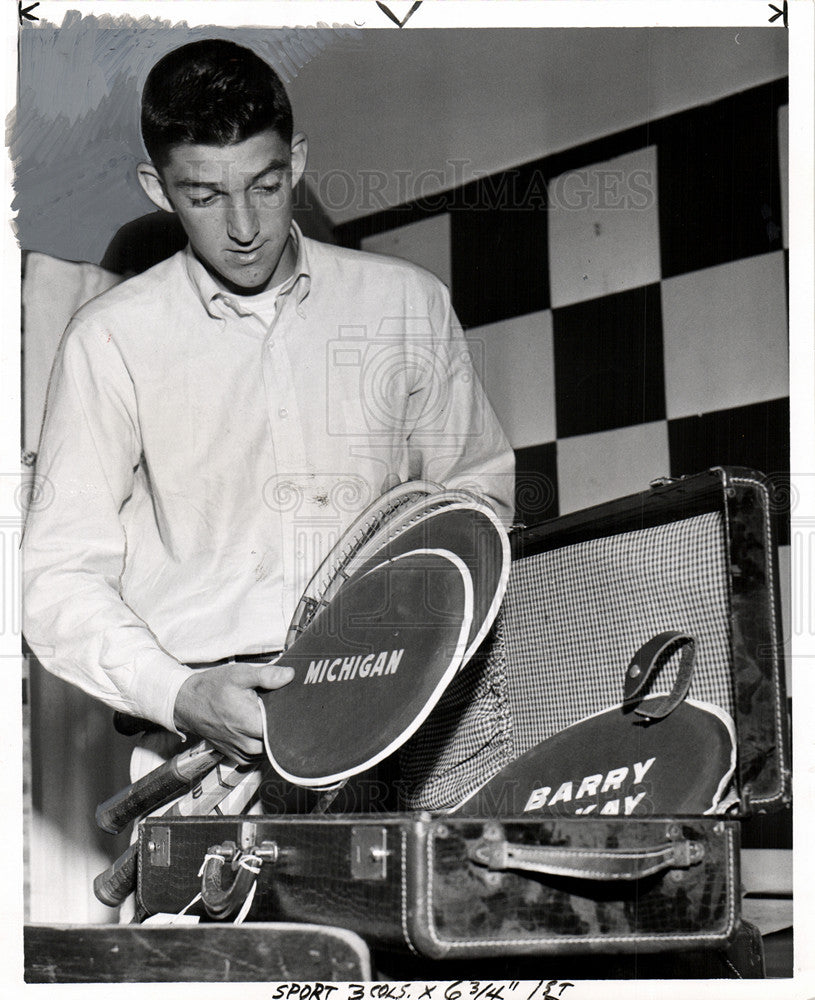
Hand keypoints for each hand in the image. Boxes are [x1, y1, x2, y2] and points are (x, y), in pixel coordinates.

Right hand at [173, 661, 293, 763]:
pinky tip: (260, 729)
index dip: (292, 717)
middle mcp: (248, 744)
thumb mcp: (239, 675)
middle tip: (282, 710)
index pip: (284, 729)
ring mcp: (242, 753)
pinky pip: (258, 756)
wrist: (187, 703)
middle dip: (283, 726)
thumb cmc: (213, 688)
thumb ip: (266, 676)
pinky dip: (262, 744)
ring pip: (270, 751)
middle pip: (279, 742)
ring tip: (268, 718)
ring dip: (272, 737)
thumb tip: (290, 675)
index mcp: (251, 724)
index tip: (295, 706)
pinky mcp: (237, 757)